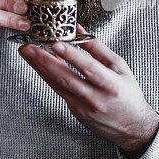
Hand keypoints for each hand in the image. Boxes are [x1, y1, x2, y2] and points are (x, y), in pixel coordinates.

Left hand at [18, 26, 158, 158]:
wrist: (132, 127)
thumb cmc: (127, 94)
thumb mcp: (119, 67)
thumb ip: (97, 48)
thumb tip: (79, 31)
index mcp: (111, 85)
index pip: (89, 68)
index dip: (72, 55)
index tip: (56, 44)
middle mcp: (95, 98)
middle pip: (66, 77)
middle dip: (44, 61)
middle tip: (28, 47)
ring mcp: (83, 107)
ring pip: (57, 84)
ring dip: (40, 67)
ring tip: (27, 52)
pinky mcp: (75, 111)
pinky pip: (58, 90)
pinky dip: (47, 76)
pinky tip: (38, 65)